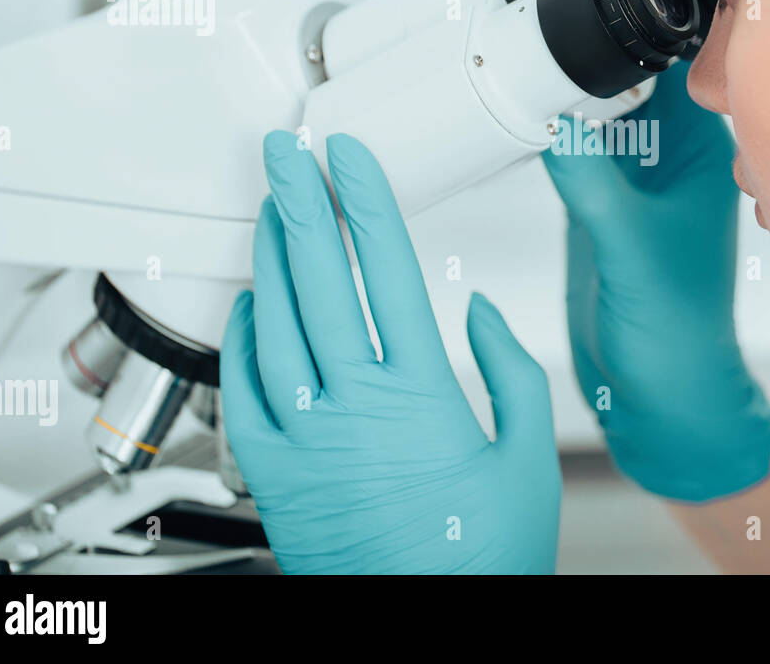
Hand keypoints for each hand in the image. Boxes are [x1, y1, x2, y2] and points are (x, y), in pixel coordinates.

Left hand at [220, 131, 560, 573]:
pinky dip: (243, 333)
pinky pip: (243, 385)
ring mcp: (305, 436)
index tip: (353, 158)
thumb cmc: (481, 557)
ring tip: (274, 206)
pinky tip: (252, 301)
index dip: (367, 201)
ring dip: (272, 254)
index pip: (385, 268)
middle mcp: (353, 405)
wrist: (426, 628)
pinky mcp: (272, 471)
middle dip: (302, 199)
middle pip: (319, 277)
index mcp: (420, 393)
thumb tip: (481, 313)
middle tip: (289, 152)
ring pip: (275, 320)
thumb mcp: (526, 457)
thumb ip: (510, 371)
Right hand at [542, 60, 769, 501]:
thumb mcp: (631, 251)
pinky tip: (529, 103)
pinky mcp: (601, 201)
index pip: (682, 67)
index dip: (648, 22)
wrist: (660, 395)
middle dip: (602, 39)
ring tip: (534, 40)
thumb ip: (594, 185)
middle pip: (637, 75)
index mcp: (705, 158)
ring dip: (574, 76)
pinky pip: (577, 142)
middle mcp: (675, 160)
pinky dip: (554, 119)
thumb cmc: (678, 335)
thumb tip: (554, 120)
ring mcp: (635, 179)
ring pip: (604, 105)